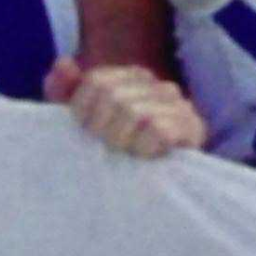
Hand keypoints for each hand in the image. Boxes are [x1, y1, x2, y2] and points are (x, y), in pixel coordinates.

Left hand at [45, 60, 207, 159]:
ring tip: (126, 153)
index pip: (96, 81)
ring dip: (122, 140)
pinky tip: (145, 156)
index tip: (86, 131)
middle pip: (112, 95)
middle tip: (107, 147)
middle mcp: (158, 85)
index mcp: (133, 77)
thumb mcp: (81, 120)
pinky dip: (144, 147)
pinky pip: (159, 130)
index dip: (83, 111)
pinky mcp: (193, 128)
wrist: (150, 190)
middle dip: (101, 128)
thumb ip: (65, 90)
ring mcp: (179, 104)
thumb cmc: (114, 149)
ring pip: (134, 112)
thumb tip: (63, 64)